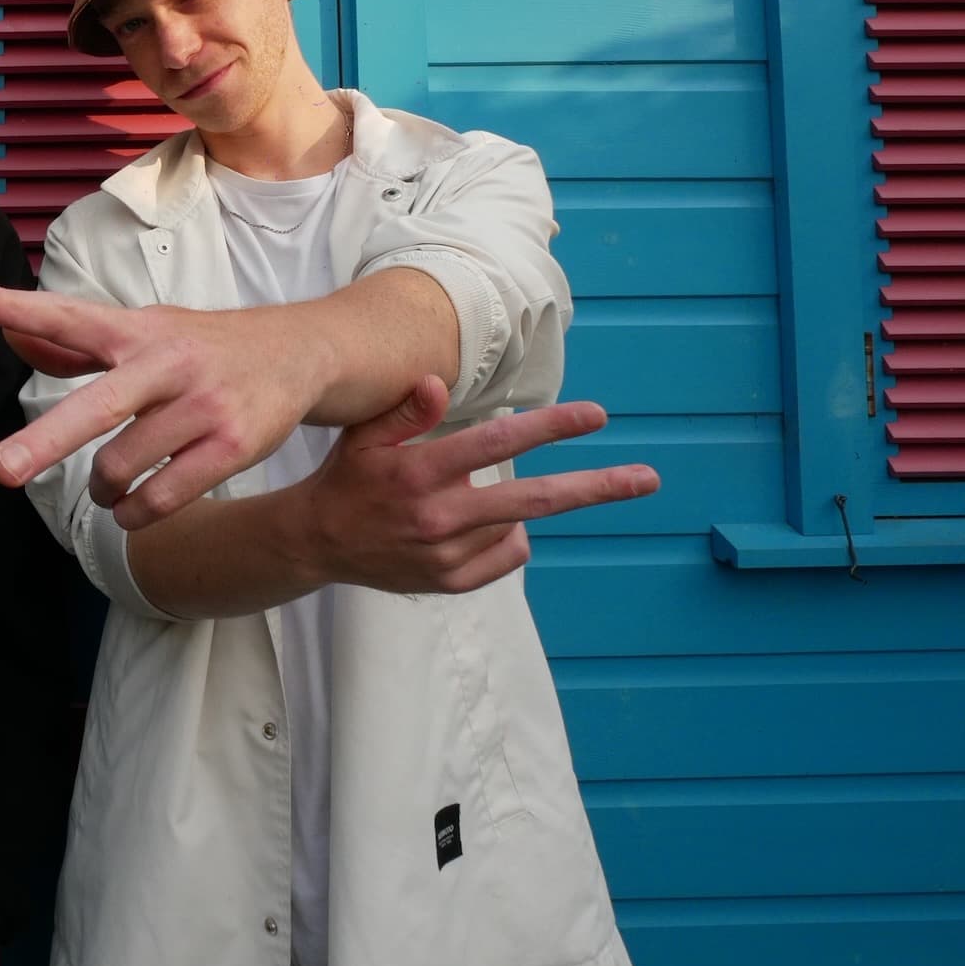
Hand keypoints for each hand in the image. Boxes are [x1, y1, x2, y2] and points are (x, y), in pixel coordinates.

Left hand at [0, 281, 324, 528]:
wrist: (302, 352)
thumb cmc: (203, 346)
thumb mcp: (143, 330)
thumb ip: (74, 340)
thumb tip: (10, 338)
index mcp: (137, 330)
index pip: (68, 317)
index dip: (16, 309)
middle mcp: (167, 362)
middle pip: (98, 405)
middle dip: (46, 440)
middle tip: (1, 469)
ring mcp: (203, 406)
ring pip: (123, 467)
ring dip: (102, 491)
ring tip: (108, 489)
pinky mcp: (233, 446)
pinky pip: (162, 498)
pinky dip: (135, 513)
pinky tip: (132, 508)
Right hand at [298, 375, 657, 593]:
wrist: (317, 542)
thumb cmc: (349, 475)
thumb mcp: (365, 433)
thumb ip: (407, 409)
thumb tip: (442, 383)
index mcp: (419, 472)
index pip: (497, 444)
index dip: (551, 426)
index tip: (596, 416)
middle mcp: (437, 516)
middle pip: (535, 499)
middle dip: (597, 487)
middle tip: (647, 479)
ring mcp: (446, 555)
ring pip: (517, 524)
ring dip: (515, 506)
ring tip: (472, 496)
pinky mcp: (450, 582)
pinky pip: (507, 555)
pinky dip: (507, 536)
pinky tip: (478, 524)